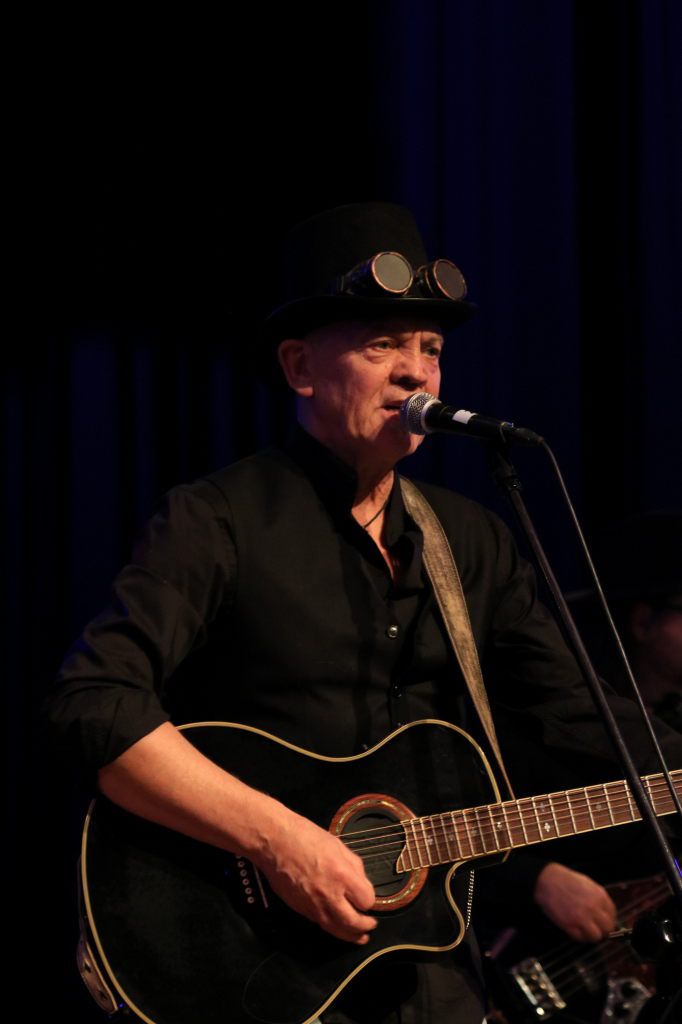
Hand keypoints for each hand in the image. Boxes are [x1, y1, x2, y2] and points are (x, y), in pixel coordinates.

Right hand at [255, 808, 377, 944]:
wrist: (274, 842)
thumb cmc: (305, 837)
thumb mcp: (338, 845)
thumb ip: (354, 866)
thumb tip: (362, 883)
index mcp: (342, 875)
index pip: (366, 900)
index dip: (370, 900)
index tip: (367, 896)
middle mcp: (329, 895)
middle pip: (354, 923)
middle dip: (366, 925)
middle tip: (371, 924)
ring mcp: (313, 905)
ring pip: (337, 930)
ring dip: (352, 936)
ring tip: (360, 937)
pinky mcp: (301, 909)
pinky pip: (321, 924)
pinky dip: (333, 928)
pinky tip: (337, 926)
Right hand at [534, 862, 616, 941]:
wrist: (548, 881)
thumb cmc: (566, 880)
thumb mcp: (588, 884)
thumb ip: (599, 898)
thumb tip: (605, 912)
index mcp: (600, 897)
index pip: (613, 915)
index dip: (608, 919)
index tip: (603, 921)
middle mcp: (594, 909)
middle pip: (607, 928)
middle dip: (602, 929)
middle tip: (595, 927)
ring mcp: (582, 918)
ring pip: (596, 937)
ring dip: (591, 935)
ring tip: (584, 930)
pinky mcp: (570, 926)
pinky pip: (581, 938)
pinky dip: (579, 936)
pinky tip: (575, 928)